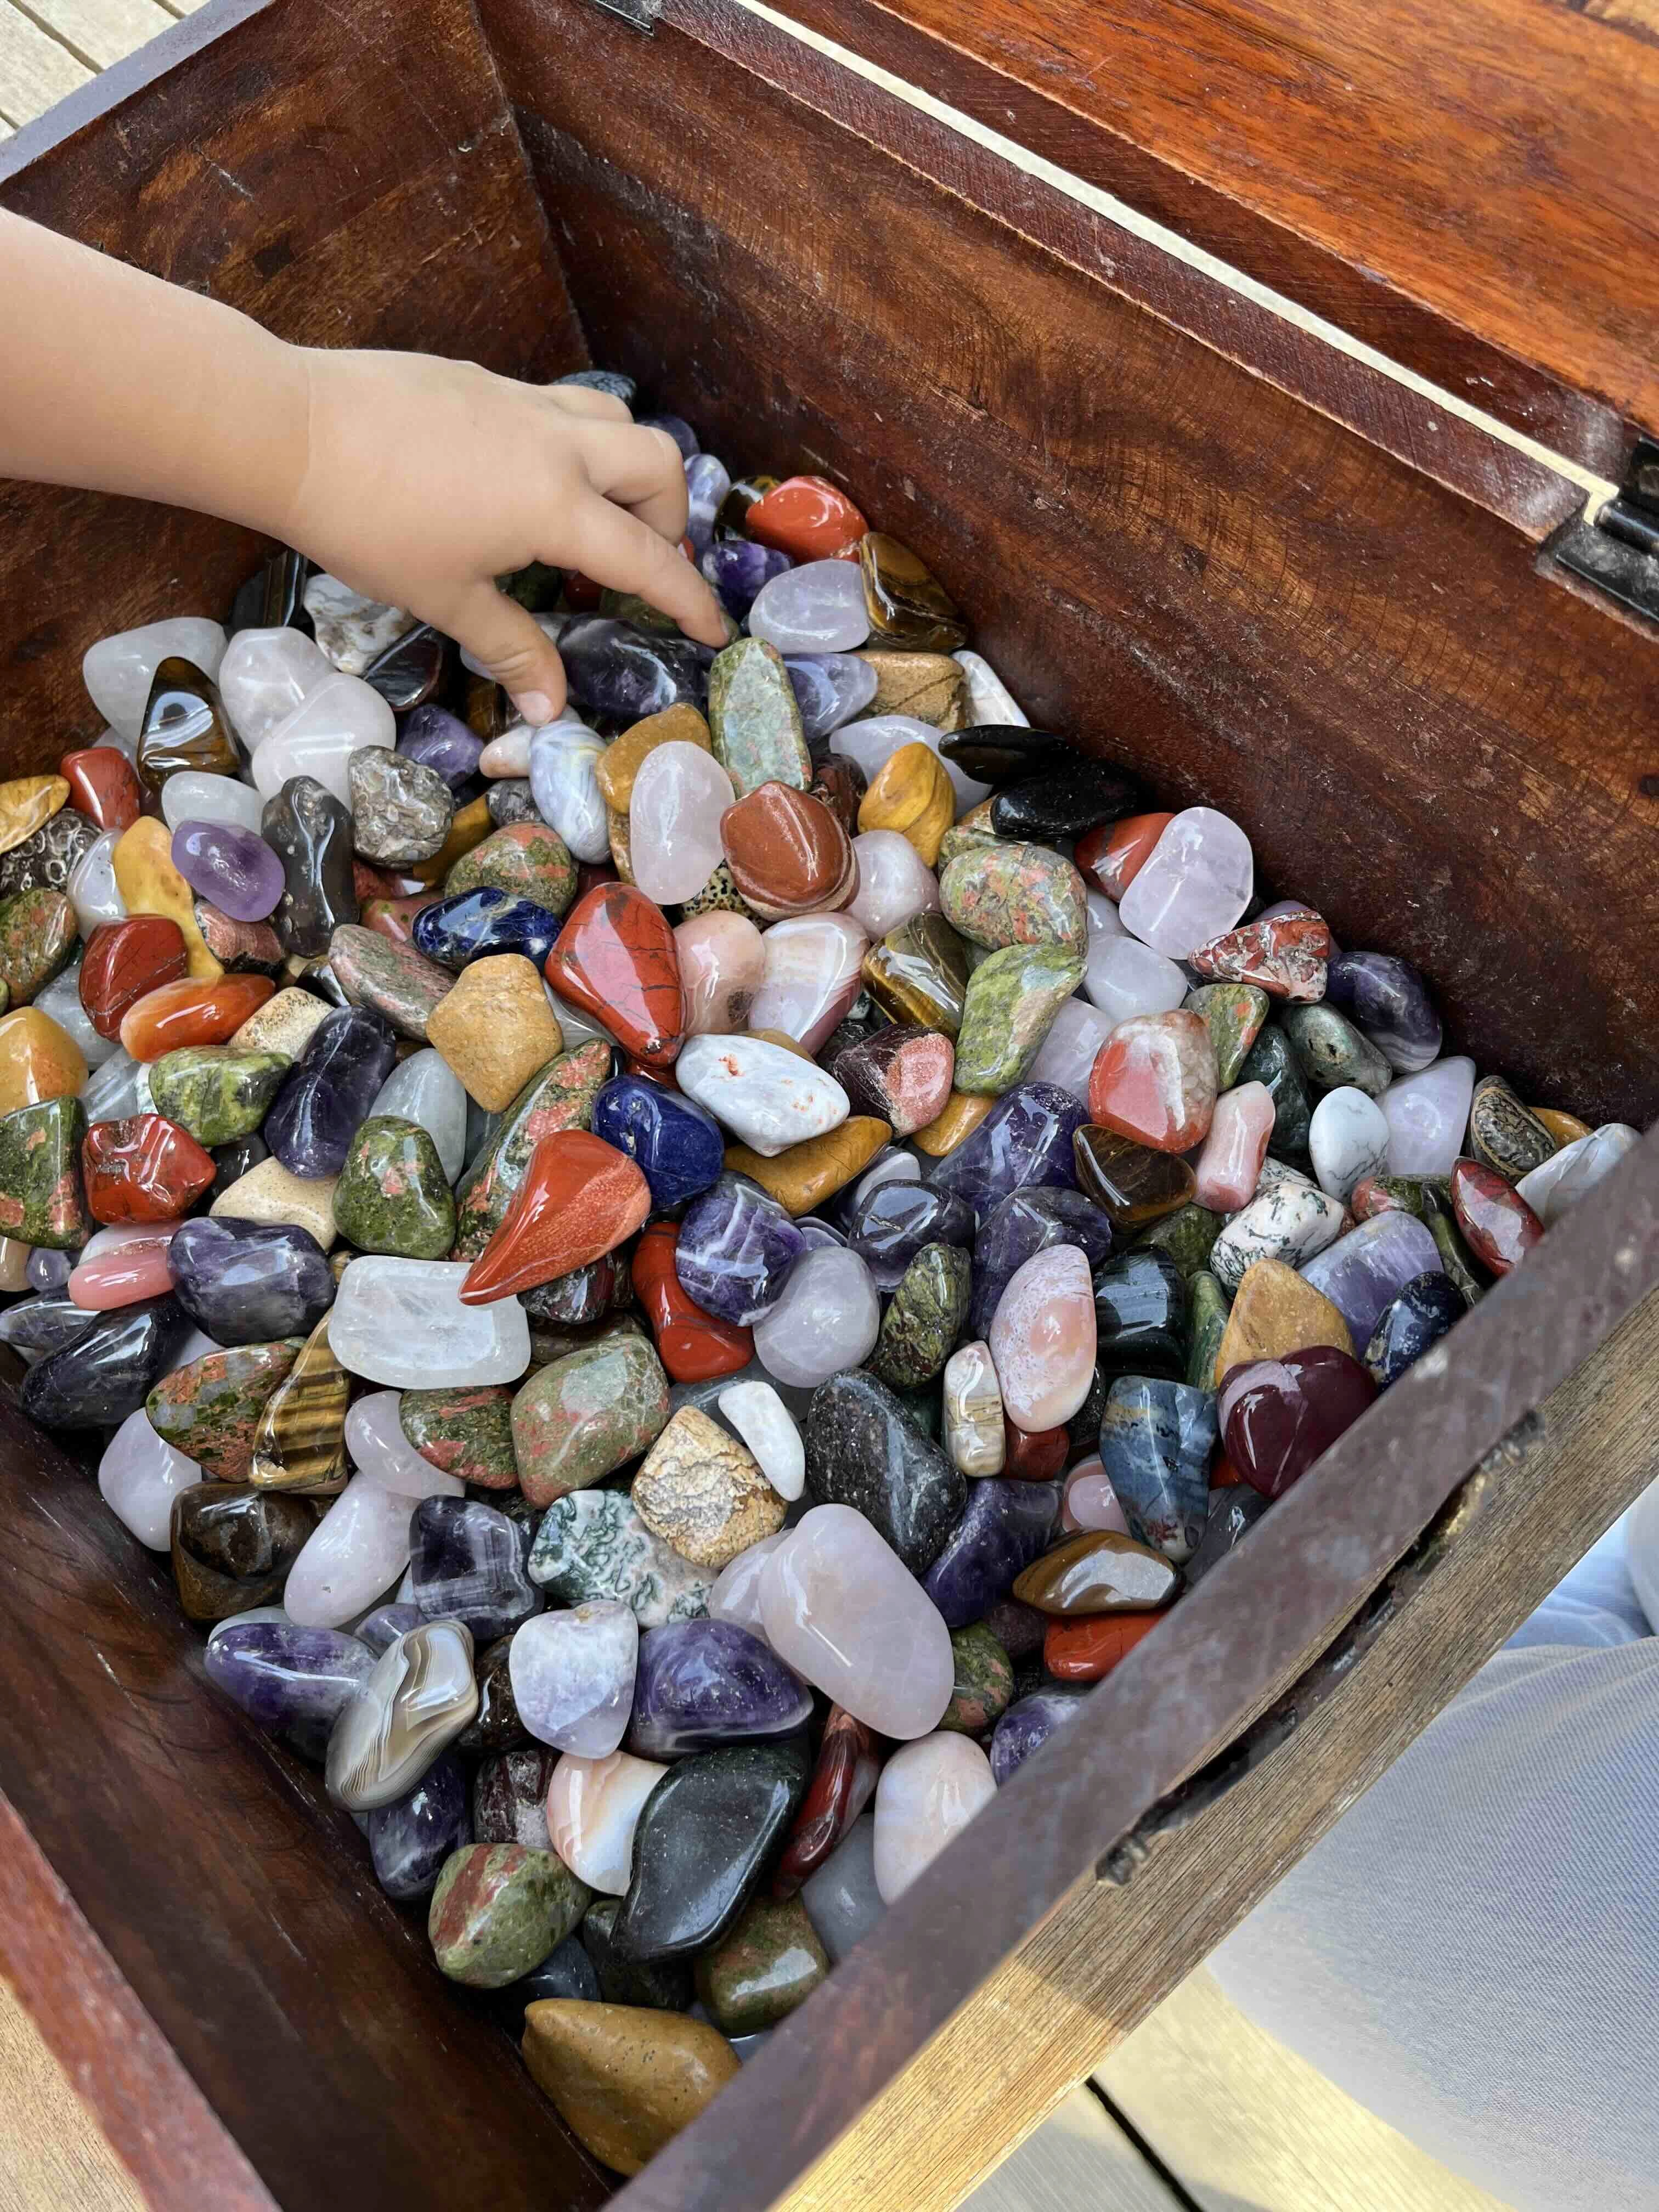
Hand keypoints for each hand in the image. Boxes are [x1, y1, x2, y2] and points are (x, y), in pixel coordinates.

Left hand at [282, 349, 727, 721]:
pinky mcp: (484, 379)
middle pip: (657, 465)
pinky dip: (575, 443)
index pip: (649, 559)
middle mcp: (556, 444)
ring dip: (629, 469)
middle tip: (639, 563)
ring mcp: (521, 402)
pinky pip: (559, 405)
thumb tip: (552, 707)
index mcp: (556, 506)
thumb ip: (512, 646)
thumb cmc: (367, 525)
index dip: (688, 600)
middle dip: (668, 517)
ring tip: (595, 516)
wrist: (291, 430)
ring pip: (615, 421)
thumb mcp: (445, 599)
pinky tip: (530, 481)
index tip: (714, 629)